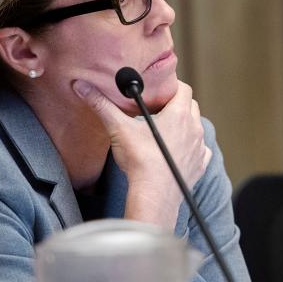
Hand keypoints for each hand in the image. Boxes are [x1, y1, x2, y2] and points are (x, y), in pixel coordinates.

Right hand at [73, 79, 210, 225]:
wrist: (154, 195)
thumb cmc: (139, 161)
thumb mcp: (118, 128)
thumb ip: (101, 105)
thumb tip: (82, 86)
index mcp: (179, 114)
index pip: (183, 88)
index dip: (171, 86)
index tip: (158, 90)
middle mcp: (195, 129)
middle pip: (191, 106)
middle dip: (176, 104)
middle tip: (157, 108)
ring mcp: (199, 148)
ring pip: (197, 127)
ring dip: (184, 125)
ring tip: (165, 130)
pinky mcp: (199, 166)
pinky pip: (201, 150)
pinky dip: (190, 147)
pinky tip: (176, 151)